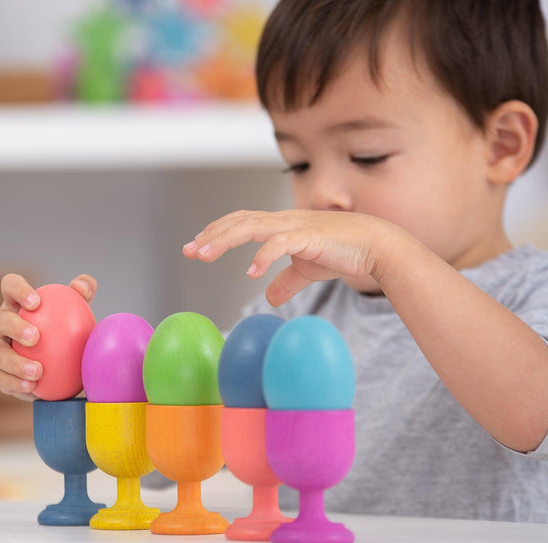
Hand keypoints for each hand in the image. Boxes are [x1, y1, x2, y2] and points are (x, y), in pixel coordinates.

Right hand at [0, 273, 96, 400]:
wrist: (60, 366)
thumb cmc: (67, 330)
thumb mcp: (79, 311)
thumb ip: (83, 293)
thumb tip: (81, 286)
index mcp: (16, 303)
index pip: (10, 287)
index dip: (18, 290)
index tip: (36, 302)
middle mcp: (0, 323)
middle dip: (14, 327)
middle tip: (36, 338)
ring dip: (14, 362)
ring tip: (37, 371)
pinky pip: (0, 378)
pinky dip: (15, 383)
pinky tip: (32, 387)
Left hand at [183, 209, 390, 304]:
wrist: (375, 245)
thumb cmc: (342, 252)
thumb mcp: (306, 270)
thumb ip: (285, 281)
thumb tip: (269, 299)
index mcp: (280, 225)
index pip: (240, 222)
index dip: (217, 233)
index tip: (196, 247)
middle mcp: (283, 221)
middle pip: (238, 221)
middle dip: (211, 235)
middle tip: (189, 250)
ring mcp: (295, 226)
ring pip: (251, 226)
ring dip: (225, 240)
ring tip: (204, 255)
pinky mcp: (309, 237)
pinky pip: (280, 244)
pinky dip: (263, 256)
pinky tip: (251, 272)